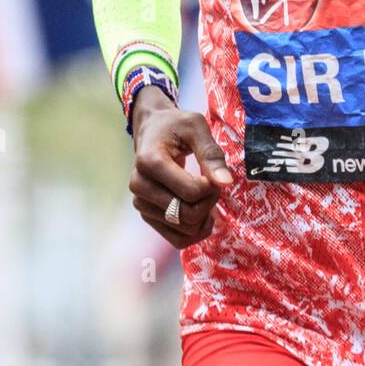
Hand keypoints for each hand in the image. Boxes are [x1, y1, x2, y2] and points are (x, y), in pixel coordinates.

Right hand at [129, 86, 232, 247]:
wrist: (153, 130)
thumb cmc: (176, 126)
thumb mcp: (196, 126)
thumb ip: (211, 153)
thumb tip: (225, 183)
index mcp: (149, 162)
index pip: (191, 193)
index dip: (212, 186)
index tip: (214, 172)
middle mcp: (139, 186)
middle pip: (187, 214)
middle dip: (209, 201)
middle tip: (212, 182)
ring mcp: (141, 203)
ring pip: (185, 230)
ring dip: (204, 215)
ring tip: (204, 192)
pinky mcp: (147, 215)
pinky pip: (178, 239)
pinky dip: (196, 231)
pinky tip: (203, 213)